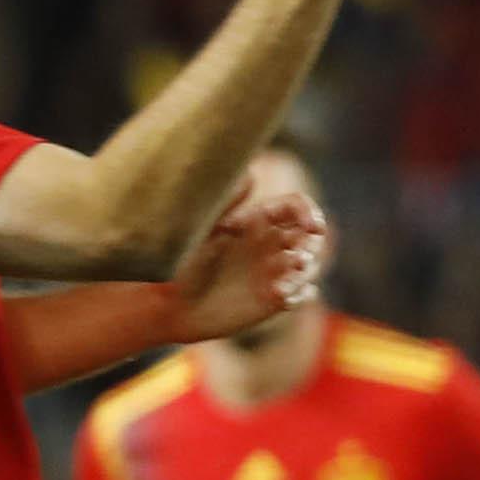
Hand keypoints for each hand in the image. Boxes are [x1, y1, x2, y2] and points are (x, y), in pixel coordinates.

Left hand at [159, 184, 325, 343]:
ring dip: (304, 272)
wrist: (168, 304)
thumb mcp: (201, 230)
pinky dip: (299, 294)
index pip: (295, 207)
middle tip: (298, 259)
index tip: (311, 225)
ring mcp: (273, 272)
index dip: (309, 213)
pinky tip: (281, 299)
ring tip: (282, 286)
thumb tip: (251, 174)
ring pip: (308, 265)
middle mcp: (268, 243)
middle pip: (310, 236)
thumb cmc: (179, 263)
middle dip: (311, 245)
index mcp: (255, 220)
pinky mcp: (273, 299)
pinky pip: (301, 293)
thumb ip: (226, 203)